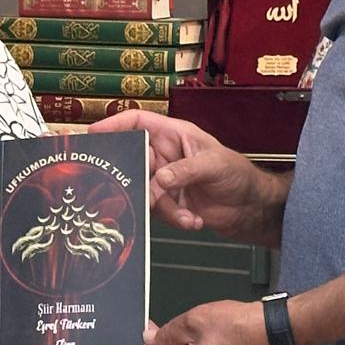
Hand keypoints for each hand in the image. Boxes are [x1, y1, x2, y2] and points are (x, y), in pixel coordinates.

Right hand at [87, 110, 283, 242]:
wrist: (252, 209)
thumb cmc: (238, 174)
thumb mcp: (214, 165)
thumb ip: (185, 170)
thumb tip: (160, 179)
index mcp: (174, 135)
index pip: (138, 123)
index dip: (113, 125)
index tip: (93, 135)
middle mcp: (165, 156)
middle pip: (134, 160)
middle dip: (136, 178)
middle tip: (144, 191)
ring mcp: (166, 180)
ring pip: (145, 191)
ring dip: (164, 207)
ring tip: (186, 214)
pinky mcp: (169, 203)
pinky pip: (158, 211)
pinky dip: (175, 219)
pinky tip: (194, 221)